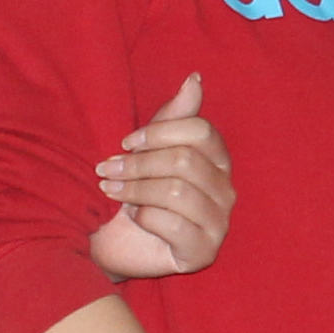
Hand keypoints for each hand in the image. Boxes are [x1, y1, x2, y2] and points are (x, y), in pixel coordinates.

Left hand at [87, 71, 232, 278]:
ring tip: (110, 190)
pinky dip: (145, 218)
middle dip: (139, 164)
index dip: (159, 133)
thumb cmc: (133, 191)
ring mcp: (219, 224)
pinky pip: (175, 225)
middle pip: (186, 161)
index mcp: (218, 160)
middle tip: (107, 170)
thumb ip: (174, 116)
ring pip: (178, 191)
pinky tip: (133, 218)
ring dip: (135, 189)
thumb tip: (195, 78)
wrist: (112, 239)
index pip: (201, 132)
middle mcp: (226, 191)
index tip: (125, 142)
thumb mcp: (149, 149)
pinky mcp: (204, 253)